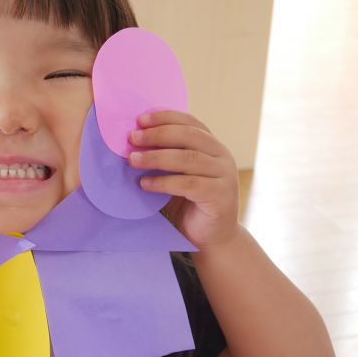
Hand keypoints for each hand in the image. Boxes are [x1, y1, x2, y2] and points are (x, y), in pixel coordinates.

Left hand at [128, 111, 239, 247]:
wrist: (211, 238)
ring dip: (156, 157)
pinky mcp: (221, 196)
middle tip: (132, 138)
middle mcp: (222, 156)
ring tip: (133, 160)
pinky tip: (145, 184)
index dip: (165, 118)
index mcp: (212, 146)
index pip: (190, 123)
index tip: (140, 120)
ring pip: (188, 159)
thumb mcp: (176, 175)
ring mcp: (225, 176)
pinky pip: (189, 184)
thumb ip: (165, 157)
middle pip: (189, 136)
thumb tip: (133, 142)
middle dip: (158, 135)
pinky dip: (164, 182)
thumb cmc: (189, 204)